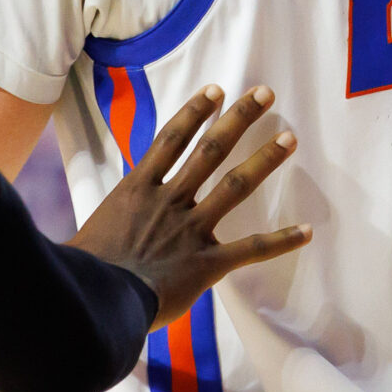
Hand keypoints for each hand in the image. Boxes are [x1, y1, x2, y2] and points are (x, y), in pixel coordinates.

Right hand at [71, 87, 309, 323]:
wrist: (92, 301)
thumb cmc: (84, 270)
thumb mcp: (91, 231)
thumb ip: (110, 220)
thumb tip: (100, 224)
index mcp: (137, 190)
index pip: (171, 140)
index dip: (195, 112)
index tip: (216, 90)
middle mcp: (168, 202)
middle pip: (209, 150)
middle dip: (239, 119)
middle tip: (265, 94)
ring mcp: (189, 230)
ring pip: (233, 187)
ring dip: (264, 160)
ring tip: (289, 139)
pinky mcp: (205, 264)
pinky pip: (250, 250)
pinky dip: (281, 241)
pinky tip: (307, 232)